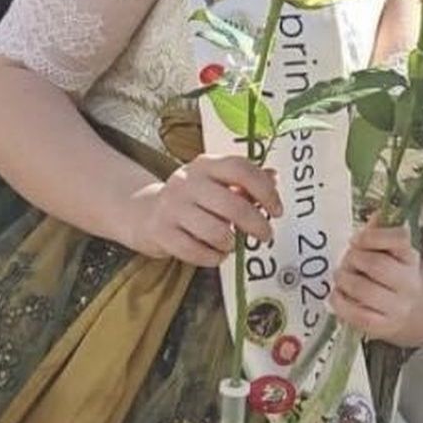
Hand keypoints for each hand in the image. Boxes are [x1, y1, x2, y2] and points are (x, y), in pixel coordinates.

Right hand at [122, 154, 280, 266]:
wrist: (145, 212)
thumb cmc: (193, 199)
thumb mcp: (216, 183)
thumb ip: (245, 182)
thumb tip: (273, 177)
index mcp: (206, 165)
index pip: (240, 169)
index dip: (265, 191)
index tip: (277, 210)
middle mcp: (188, 182)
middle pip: (232, 205)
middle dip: (256, 224)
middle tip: (266, 235)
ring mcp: (172, 207)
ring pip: (216, 231)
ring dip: (232, 243)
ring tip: (233, 244)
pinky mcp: (161, 232)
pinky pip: (196, 251)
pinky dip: (213, 257)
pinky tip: (217, 254)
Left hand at [332, 221, 422, 344]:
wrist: (406, 310)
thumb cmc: (389, 274)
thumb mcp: (389, 252)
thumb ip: (379, 232)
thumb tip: (375, 214)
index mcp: (410, 258)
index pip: (399, 239)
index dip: (373, 236)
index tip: (356, 239)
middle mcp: (409, 283)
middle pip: (377, 264)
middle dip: (354, 260)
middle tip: (347, 261)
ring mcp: (398, 307)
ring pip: (364, 289)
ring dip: (344, 280)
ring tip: (342, 278)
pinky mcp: (383, 327)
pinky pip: (356, 314)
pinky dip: (340, 302)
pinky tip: (337, 295)